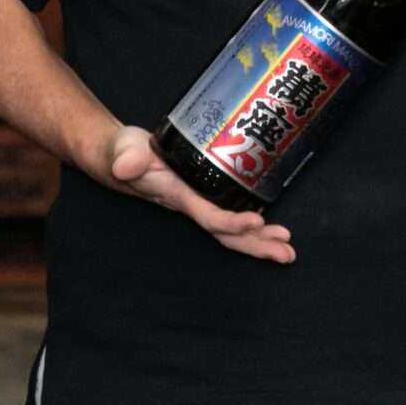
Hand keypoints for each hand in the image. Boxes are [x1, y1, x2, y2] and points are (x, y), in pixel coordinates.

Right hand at [103, 126, 294, 263]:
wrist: (118, 158)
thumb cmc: (123, 154)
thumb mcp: (124, 152)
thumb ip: (127, 158)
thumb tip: (125, 166)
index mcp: (177, 196)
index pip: (208, 216)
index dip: (231, 222)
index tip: (256, 222)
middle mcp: (191, 205)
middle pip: (226, 234)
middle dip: (256, 245)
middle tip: (286, 253)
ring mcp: (198, 201)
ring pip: (232, 229)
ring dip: (260, 240)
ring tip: (286, 247)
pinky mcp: (202, 192)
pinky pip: (230, 214)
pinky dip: (252, 225)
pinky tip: (270, 227)